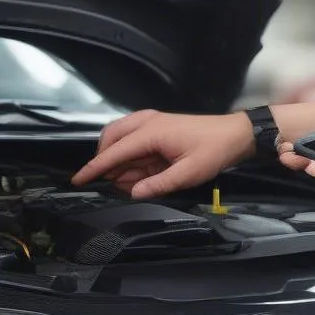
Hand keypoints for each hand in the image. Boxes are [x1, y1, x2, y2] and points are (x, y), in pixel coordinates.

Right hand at [70, 110, 254, 198]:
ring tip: (126, 180)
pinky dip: (128, 154)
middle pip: (111, 137)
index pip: (115, 151)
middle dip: (103, 159)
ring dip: (117, 157)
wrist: (236, 134)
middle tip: (106, 182)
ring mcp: (153, 121)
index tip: (78, 180)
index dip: (95, 167)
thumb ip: (158, 184)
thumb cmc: (214, 151)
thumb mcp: (188, 173)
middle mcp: (148, 122)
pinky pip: (133, 138)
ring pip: (120, 135)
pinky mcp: (159, 126)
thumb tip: (131, 193)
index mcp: (152, 132)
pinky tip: (137, 171)